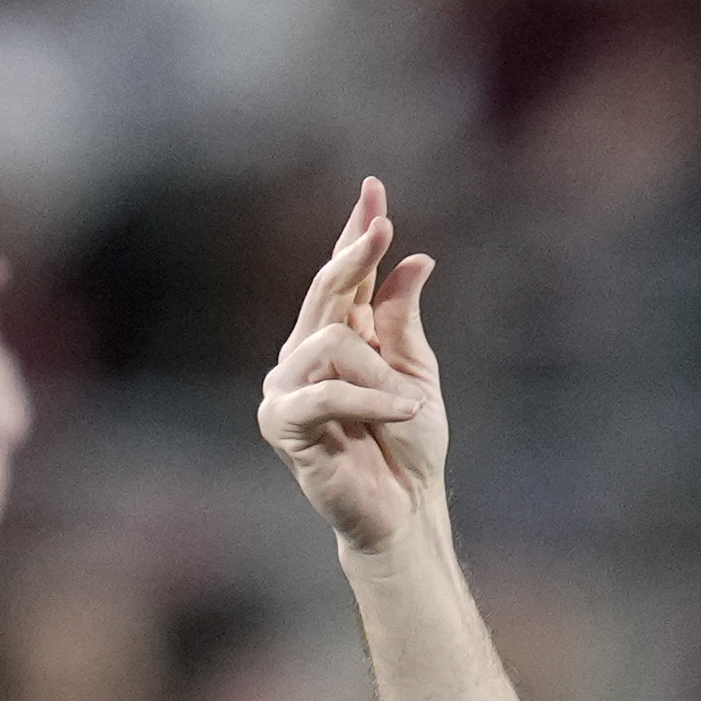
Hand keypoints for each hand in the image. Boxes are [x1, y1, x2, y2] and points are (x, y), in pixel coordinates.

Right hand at [260, 180, 446, 557]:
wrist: (403, 510)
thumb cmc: (409, 447)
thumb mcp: (417, 374)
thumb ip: (405, 321)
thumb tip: (416, 261)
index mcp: (339, 338)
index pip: (344, 277)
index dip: (355, 234)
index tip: (373, 190)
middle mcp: (305, 354)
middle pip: (326, 290)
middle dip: (353, 255)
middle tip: (381, 226)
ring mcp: (288, 385)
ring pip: (330, 342)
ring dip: (381, 375)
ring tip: (413, 406)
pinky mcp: (283, 421)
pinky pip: (328, 392)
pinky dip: (372, 399)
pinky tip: (406, 410)